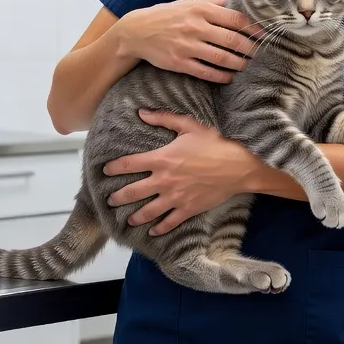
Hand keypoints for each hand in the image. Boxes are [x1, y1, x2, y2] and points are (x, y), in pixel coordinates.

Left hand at [103, 109, 261, 235]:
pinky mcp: (187, 209)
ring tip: (128, 219)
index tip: (106, 170)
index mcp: (161, 159)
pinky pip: (169, 222)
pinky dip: (160, 228)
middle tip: (110, 200)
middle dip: (118, 197)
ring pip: (148, 211)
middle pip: (133, 192)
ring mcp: (175, 197)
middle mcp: (164, 180)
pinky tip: (154, 231)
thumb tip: (141, 112)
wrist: (238, 166)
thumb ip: (163, 119)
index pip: (129, 164)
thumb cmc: (214, 144)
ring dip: (135, 216)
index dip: (114, 168)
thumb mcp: (189, 125)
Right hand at [115, 0, 256, 82]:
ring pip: (221, 58)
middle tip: (259, 54)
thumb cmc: (166, 15)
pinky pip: (206, 72)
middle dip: (250, 49)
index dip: (253, 28)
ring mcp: (187, 46)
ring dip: (238, 64)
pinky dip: (221, 76)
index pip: (235, 19)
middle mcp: (195, 26)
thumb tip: (233, 2)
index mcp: (200, 9)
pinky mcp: (179, 62)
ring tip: (246, 66)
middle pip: (232, 40)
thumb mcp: (188, 2)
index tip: (264, 35)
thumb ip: (211, 3)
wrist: (137, 31)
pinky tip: (229, 77)